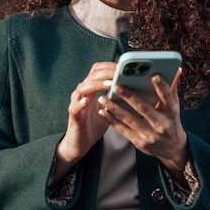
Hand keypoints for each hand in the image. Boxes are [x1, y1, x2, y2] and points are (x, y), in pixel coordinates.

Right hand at [54, 62, 113, 180]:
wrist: (80, 143)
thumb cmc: (95, 124)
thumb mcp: (109, 109)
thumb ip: (117, 98)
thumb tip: (136, 90)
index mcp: (92, 90)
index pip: (98, 70)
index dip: (109, 66)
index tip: (123, 66)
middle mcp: (83, 93)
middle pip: (91, 75)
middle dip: (106, 72)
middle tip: (120, 72)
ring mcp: (76, 103)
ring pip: (82, 88)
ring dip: (96, 84)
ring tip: (110, 84)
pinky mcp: (73, 116)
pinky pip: (74, 107)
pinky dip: (80, 103)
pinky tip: (87, 101)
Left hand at [98, 67, 188, 182]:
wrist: (172, 148)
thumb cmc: (171, 121)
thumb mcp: (174, 106)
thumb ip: (172, 88)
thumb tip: (177, 69)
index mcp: (171, 112)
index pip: (167, 97)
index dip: (161, 86)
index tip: (153, 75)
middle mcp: (161, 124)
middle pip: (143, 108)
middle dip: (128, 96)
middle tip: (115, 85)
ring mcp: (150, 135)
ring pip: (129, 119)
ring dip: (115, 108)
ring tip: (103, 97)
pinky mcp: (139, 142)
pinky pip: (123, 130)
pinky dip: (111, 120)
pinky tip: (103, 111)